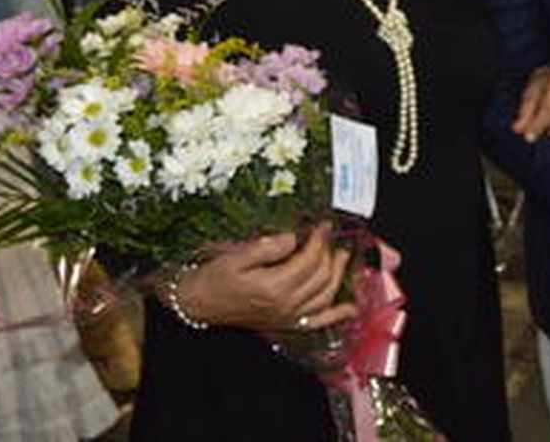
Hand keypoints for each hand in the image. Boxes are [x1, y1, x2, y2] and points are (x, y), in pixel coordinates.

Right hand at [170, 225, 357, 336]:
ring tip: (342, 255)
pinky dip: (338, 314)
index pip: (309, 259)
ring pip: (325, 295)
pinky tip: (352, 306)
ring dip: (338, 274)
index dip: (319, 239)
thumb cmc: (213, 279)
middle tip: (328, 235)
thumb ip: (267, 247)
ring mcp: (288, 317)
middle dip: (329, 252)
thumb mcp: (236, 257)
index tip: (323, 224)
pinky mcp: (286, 325)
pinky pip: (318, 322)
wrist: (198, 306)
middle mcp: (286, 305)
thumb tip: (293, 237)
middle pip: (321, 275)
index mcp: (273, 286)